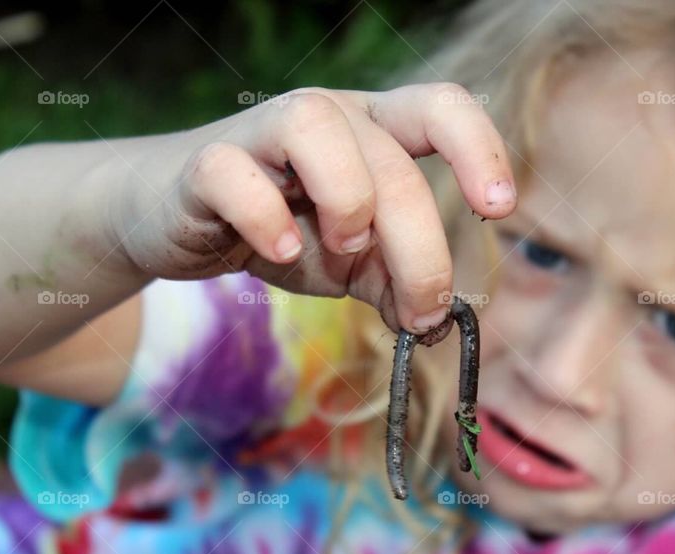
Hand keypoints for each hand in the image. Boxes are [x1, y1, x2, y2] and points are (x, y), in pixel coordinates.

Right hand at [114, 83, 516, 333]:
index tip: (498, 208)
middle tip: (423, 310)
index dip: (479, 148)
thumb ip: (396, 282)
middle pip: (392, 161)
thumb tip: (438, 324)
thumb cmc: (279, 229)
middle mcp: (328, 116)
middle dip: (421, 246)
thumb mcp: (352, 261)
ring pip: (316, 126)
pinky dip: (262, 214)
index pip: (441, 107)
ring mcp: (262, 132)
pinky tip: (277, 248)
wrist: (176, 221)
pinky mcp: (205, 164)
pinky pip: (233, 172)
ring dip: (347, 199)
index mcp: (375, 131)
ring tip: (341, 248)